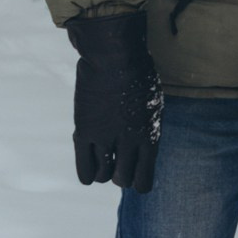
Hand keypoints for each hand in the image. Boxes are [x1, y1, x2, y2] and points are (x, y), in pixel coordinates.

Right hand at [66, 11, 163, 193]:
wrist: (114, 57)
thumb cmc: (139, 75)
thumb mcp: (154, 105)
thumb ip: (148, 130)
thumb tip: (142, 150)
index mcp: (150, 137)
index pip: (144, 181)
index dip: (139, 180)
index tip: (135, 171)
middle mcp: (128, 143)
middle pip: (122, 181)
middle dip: (121, 175)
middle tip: (118, 162)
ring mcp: (104, 139)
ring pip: (103, 176)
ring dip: (104, 171)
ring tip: (104, 158)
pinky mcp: (84, 131)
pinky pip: (84, 169)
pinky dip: (86, 173)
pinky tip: (90, 168)